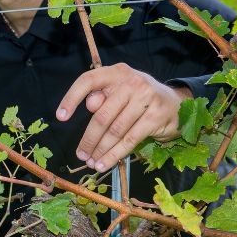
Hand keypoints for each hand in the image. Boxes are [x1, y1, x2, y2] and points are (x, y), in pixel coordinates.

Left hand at [56, 63, 192, 172]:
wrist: (175, 104)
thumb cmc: (139, 99)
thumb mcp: (119, 92)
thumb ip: (102, 98)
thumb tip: (89, 105)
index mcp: (116, 72)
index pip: (88, 80)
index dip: (71, 98)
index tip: (60, 117)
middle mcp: (131, 81)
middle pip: (101, 115)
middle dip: (88, 139)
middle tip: (81, 155)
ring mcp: (145, 98)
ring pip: (115, 131)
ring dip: (101, 150)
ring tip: (92, 163)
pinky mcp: (155, 116)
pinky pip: (129, 140)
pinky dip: (114, 155)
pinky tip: (104, 163)